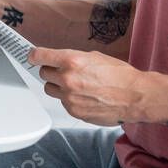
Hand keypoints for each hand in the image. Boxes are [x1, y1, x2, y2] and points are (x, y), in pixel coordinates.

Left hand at [30, 46, 153, 125]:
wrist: (135, 96)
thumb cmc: (120, 75)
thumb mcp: (94, 56)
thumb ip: (73, 58)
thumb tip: (59, 60)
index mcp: (72, 61)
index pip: (40, 56)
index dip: (34, 56)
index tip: (33, 56)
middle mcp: (68, 79)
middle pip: (44, 73)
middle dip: (51, 71)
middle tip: (63, 70)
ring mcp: (69, 97)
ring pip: (51, 89)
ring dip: (58, 86)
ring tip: (75, 84)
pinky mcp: (74, 111)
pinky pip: (63, 102)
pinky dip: (70, 99)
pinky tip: (85, 96)